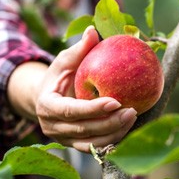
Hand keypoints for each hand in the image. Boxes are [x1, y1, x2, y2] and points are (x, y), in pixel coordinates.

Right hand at [35, 26, 136, 151]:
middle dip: (109, 123)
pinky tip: (127, 129)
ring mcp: (63, 139)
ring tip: (133, 118)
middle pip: (83, 129)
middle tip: (132, 111)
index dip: (92, 109)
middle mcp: (52, 127)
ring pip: (91, 143)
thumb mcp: (64, 61)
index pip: (69, 111)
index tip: (115, 101)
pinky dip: (111, 140)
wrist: (46, 99)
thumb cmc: (58, 76)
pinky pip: (94, 147)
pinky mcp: (74, 144)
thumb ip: (79, 50)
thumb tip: (93, 30)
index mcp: (47, 106)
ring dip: (114, 133)